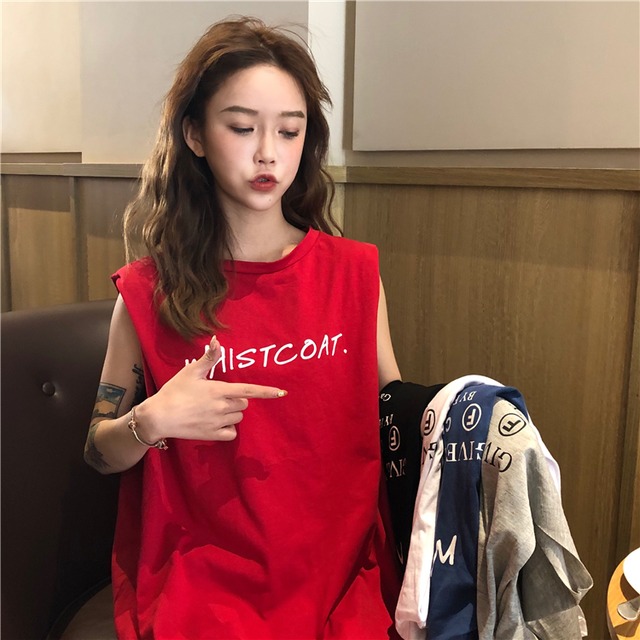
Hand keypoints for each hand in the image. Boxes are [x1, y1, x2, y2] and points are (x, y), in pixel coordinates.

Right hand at [135, 336, 286, 441]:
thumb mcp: (190, 372)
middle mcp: (223, 407)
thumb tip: (217, 340)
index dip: (267, 392)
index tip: (282, 393)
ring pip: (238, 417)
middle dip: (236, 400)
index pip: (249, 390)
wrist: (159, 417)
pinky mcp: (213, 435)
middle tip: (217, 396)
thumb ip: (208, 357)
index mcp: (220, 390)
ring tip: (212, 409)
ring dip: (231, 413)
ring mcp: (219, 422)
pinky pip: (231, 433)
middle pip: (244, 404)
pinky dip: (227, 428)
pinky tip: (214, 423)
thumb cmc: (174, 391)